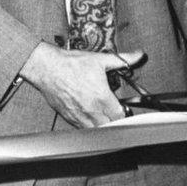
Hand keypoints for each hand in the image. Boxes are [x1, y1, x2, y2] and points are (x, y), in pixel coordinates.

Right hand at [20, 42, 143, 127]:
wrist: (48, 68)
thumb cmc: (71, 64)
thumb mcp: (101, 59)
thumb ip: (123, 59)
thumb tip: (138, 55)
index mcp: (101, 97)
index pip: (120, 115)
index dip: (125, 114)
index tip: (125, 110)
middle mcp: (91, 110)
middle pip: (110, 126)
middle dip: (115, 121)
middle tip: (116, 113)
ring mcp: (79, 116)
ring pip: (96, 130)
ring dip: (102, 125)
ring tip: (104, 116)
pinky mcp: (68, 117)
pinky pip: (82, 128)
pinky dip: (89, 125)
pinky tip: (91, 117)